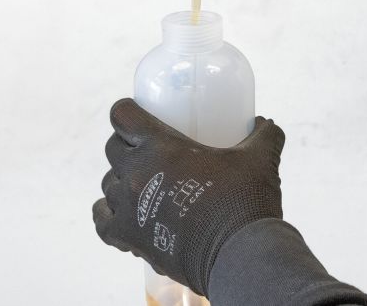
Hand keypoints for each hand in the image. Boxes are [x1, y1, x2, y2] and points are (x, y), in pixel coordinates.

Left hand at [92, 99, 284, 296]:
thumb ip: (263, 135)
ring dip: (122, 180)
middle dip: (128, 144)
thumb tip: (264, 123)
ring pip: (108, 184)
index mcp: (160, 146)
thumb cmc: (245, 201)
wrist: (238, 254)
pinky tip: (122, 212)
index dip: (129, 112)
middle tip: (152, 150)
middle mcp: (135, 173)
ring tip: (146, 184)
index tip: (140, 115)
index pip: (122, 116)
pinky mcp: (128, 238)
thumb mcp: (259, 158)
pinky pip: (102, 221)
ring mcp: (128, 208)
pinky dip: (108, 214)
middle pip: (113, 148)